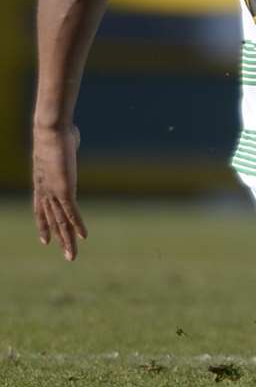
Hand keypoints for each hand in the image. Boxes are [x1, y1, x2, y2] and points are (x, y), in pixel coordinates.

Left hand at [31, 123, 85, 260]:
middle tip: (66, 256)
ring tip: (72, 256)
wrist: (50, 130)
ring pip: (61, 221)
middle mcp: (45, 190)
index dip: (43, 225)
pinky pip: (71, 212)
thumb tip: (71, 137)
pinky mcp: (65, 190)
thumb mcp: (61, 142)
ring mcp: (54, 192)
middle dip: (59, 239)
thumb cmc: (57, 131)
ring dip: (68, 240)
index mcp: (42, 181)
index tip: (45, 240)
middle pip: (52, 220)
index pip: (40, 208)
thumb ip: (66, 146)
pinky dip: (77, 225)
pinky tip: (83, 237)